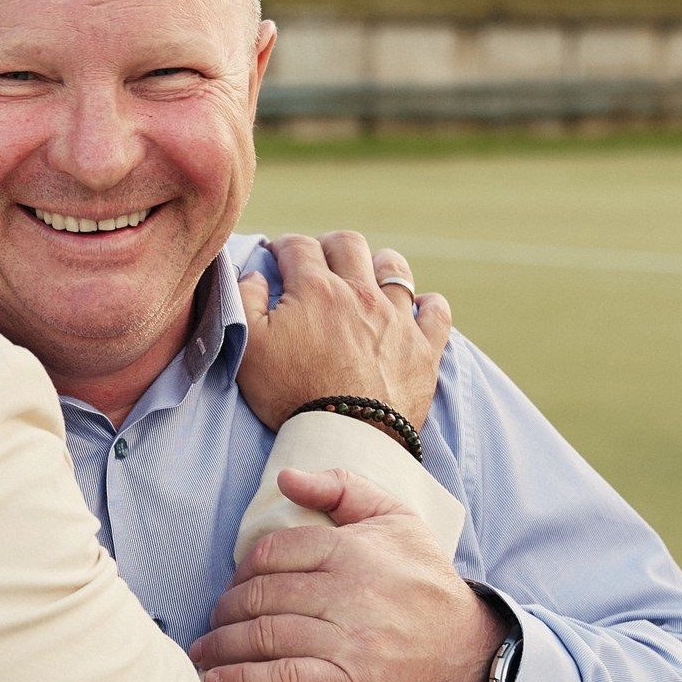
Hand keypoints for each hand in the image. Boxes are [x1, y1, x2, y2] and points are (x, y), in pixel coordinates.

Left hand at [189, 467, 505, 681]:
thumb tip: (285, 478)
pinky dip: (242, 681)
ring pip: (265, 636)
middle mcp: (351, 591)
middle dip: (226, 611)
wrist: (473, 655)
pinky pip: (283, 680)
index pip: (273, 553)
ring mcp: (351, 639)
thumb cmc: (426, 585)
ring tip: (205, 652)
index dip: (242, 571)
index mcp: (355, 549)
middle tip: (214, 622)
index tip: (234, 587)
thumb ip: (342, 488)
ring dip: (222, 646)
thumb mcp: (397, 520)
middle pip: (261, 596)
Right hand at [235, 232, 451, 430]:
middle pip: (348, 245)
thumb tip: (254, 275)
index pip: (297, 247)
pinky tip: (417, 307)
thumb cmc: (290, 395)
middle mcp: (360, 293)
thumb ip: (244, 302)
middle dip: (328, 245)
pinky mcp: (424, 348)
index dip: (282, 247)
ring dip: (377, 264)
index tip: (276, 257)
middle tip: (318, 261)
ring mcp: (397, 318)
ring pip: (394, 267)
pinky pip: (436, 311)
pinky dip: (428, 304)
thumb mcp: (248, 348)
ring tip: (365, 277)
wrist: (345, 437)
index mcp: (315, 290)